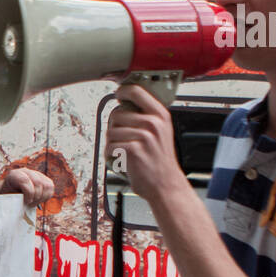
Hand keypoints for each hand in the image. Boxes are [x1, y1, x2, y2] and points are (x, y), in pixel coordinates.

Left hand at [0, 167, 54, 206]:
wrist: (10, 194)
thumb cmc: (8, 198)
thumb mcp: (7, 198)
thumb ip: (13, 199)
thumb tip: (21, 206)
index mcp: (14, 174)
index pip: (25, 180)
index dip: (29, 193)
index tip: (26, 202)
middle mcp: (25, 171)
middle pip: (38, 182)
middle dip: (36, 196)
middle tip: (30, 204)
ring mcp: (35, 174)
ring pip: (46, 185)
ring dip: (42, 197)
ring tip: (34, 202)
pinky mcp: (43, 178)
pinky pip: (50, 187)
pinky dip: (47, 196)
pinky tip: (39, 200)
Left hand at [104, 84, 185, 203]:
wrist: (166, 185)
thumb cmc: (160, 160)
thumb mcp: (161, 132)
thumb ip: (147, 116)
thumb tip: (124, 102)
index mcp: (161, 115)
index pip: (136, 91)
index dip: (123, 91)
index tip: (119, 94)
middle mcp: (153, 123)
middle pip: (117, 114)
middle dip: (115, 127)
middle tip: (124, 139)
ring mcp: (144, 136)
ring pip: (111, 131)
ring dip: (112, 143)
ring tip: (125, 152)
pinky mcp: (133, 150)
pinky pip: (109, 146)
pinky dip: (111, 156)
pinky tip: (123, 160)